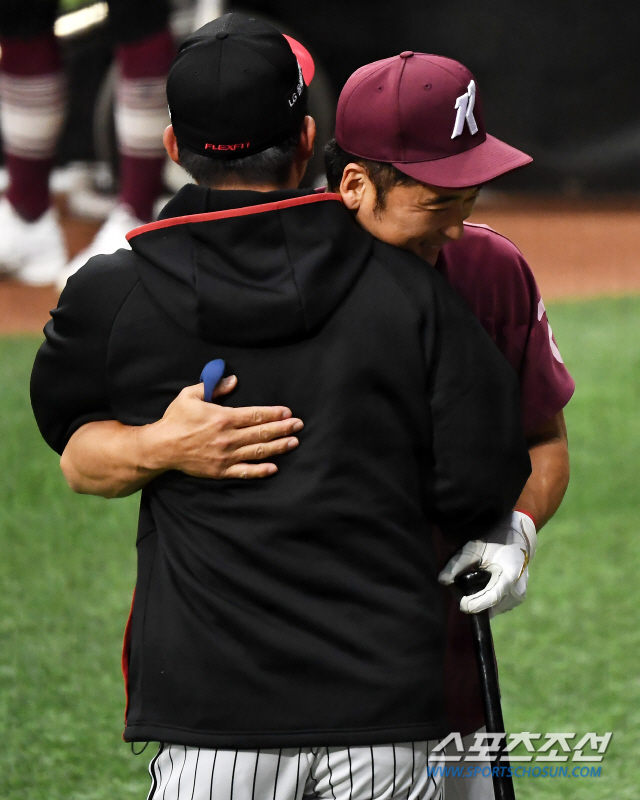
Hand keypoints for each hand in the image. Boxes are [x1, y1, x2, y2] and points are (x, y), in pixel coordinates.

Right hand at [138, 375, 303, 479]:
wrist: (161, 448)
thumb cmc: (175, 419)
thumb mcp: (190, 395)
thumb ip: (213, 386)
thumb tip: (232, 380)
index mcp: (223, 418)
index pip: (255, 415)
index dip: (273, 413)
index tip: (287, 412)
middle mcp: (228, 437)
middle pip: (261, 432)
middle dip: (283, 428)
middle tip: (298, 425)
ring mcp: (226, 456)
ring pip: (258, 451)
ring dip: (278, 446)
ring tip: (294, 442)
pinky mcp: (220, 471)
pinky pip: (244, 472)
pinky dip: (260, 470)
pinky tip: (273, 467)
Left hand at [438, 511, 536, 615]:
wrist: (518, 537)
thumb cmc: (495, 540)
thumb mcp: (474, 547)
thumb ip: (457, 564)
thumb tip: (442, 580)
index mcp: (510, 574)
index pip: (492, 596)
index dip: (476, 603)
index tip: (462, 605)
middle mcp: (517, 589)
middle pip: (490, 606)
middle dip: (472, 600)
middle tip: (457, 586)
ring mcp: (518, 596)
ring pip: (492, 608)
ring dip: (479, 601)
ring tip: (469, 583)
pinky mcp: (517, 600)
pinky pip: (497, 606)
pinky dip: (486, 600)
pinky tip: (481, 585)